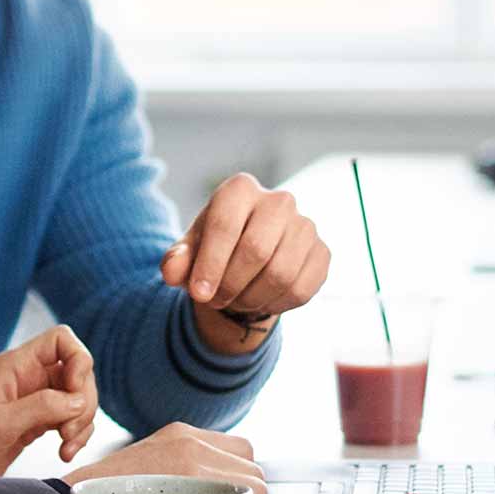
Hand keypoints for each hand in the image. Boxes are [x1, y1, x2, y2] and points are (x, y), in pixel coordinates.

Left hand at [0, 324, 96, 478]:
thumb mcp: (0, 422)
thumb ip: (41, 407)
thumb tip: (78, 400)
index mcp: (15, 366)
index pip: (61, 340)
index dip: (78, 361)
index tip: (74, 392)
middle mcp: (28, 377)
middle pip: (77, 371)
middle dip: (83, 401)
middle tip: (69, 431)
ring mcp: (35, 399)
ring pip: (77, 397)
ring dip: (82, 422)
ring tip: (67, 446)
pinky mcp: (39, 422)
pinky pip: (71, 418)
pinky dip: (76, 435)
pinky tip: (65, 452)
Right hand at [62, 422, 268, 493]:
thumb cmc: (110, 493)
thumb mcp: (149, 464)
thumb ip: (181, 467)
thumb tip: (214, 489)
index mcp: (182, 434)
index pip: (239, 448)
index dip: (239, 474)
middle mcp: (191, 440)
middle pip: (252, 464)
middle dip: (247, 490)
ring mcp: (193, 459)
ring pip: (256, 483)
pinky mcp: (193, 479)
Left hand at [161, 173, 329, 320]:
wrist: (248, 255)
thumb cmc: (213, 249)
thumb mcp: (188, 252)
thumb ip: (176, 260)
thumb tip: (172, 272)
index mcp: (240, 189)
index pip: (225, 226)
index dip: (210, 265)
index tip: (198, 294)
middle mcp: (278, 200)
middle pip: (256, 250)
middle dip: (230, 285)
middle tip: (215, 301)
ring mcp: (305, 225)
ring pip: (280, 274)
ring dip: (252, 299)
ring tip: (235, 302)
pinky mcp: (322, 252)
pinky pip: (300, 290)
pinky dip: (275, 305)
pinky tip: (259, 302)